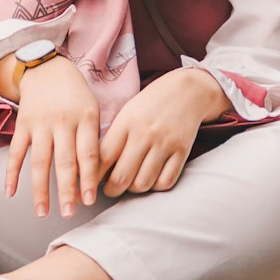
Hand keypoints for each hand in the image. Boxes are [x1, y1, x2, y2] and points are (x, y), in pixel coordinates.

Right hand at [0, 54, 100, 219]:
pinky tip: (10, 192)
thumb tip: (93, 178)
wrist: (47, 69)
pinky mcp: (22, 124)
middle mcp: (63, 121)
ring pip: (40, 161)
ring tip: (42, 213)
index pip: (88, 153)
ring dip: (40, 189)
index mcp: (85, 118)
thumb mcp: (92, 110)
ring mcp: (40, 123)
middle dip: (66, 190)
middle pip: (64, 161)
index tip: (90, 200)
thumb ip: (93, 140)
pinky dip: (11, 173)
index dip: (88, 178)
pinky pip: (16, 152)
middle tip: (68, 213)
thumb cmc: (75, 95)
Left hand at [98, 67, 229, 196]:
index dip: (93, 176)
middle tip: (110, 189)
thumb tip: (97, 168)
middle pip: (121, 177)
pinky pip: (165, 182)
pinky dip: (156, 187)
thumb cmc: (151, 103)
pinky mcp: (182, 151)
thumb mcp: (128, 113)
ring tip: (131, 183)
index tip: (91, 183)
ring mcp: (164, 143)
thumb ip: (113, 138)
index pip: (103, 158)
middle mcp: (144, 133)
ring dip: (134, 189)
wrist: (188, 89)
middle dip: (111, 190)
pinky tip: (151, 179)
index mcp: (126, 122)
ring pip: (143, 183)